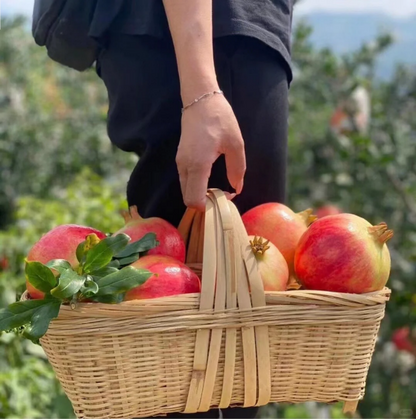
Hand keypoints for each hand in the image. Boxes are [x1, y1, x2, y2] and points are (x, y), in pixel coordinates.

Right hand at [176, 93, 245, 209]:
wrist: (200, 100)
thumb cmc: (219, 119)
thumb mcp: (235, 144)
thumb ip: (237, 169)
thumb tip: (237, 188)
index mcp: (198, 164)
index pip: (194, 200)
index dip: (208, 207)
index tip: (224, 198)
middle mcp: (184, 166)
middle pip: (188, 199)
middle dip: (204, 203)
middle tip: (222, 195)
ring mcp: (179, 163)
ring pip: (186, 191)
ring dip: (200, 194)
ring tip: (218, 188)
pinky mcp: (180, 159)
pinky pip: (186, 181)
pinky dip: (196, 186)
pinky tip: (209, 179)